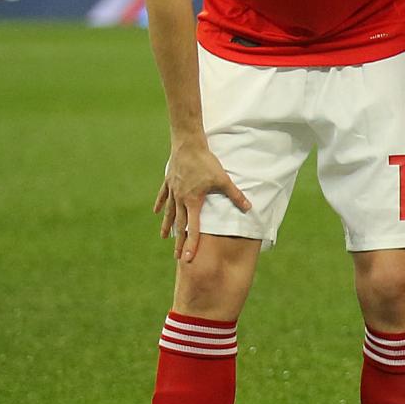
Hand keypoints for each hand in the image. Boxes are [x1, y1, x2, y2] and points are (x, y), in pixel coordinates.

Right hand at [154, 142, 249, 263]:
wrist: (188, 145)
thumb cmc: (206, 163)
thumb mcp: (223, 180)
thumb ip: (235, 195)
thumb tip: (248, 208)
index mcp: (193, 202)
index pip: (193, 229)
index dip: (192, 244)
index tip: (188, 258)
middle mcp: (180, 199)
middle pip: (179, 225)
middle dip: (179, 241)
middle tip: (178, 256)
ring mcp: (173, 191)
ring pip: (169, 212)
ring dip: (167, 226)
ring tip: (164, 237)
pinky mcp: (169, 182)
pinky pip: (163, 197)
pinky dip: (160, 205)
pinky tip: (156, 212)